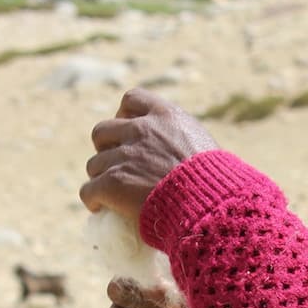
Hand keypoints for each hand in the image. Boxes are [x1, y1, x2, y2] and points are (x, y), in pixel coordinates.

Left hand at [80, 89, 218, 223]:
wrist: (211, 205)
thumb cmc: (218, 183)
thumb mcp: (205, 148)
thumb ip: (183, 142)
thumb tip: (179, 157)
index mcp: (165, 116)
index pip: (132, 99)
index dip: (124, 116)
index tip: (128, 132)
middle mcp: (141, 130)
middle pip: (102, 131)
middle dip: (106, 148)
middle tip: (117, 166)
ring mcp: (124, 156)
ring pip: (94, 164)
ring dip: (101, 178)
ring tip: (111, 193)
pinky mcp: (112, 183)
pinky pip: (88, 190)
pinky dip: (92, 200)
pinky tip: (99, 207)